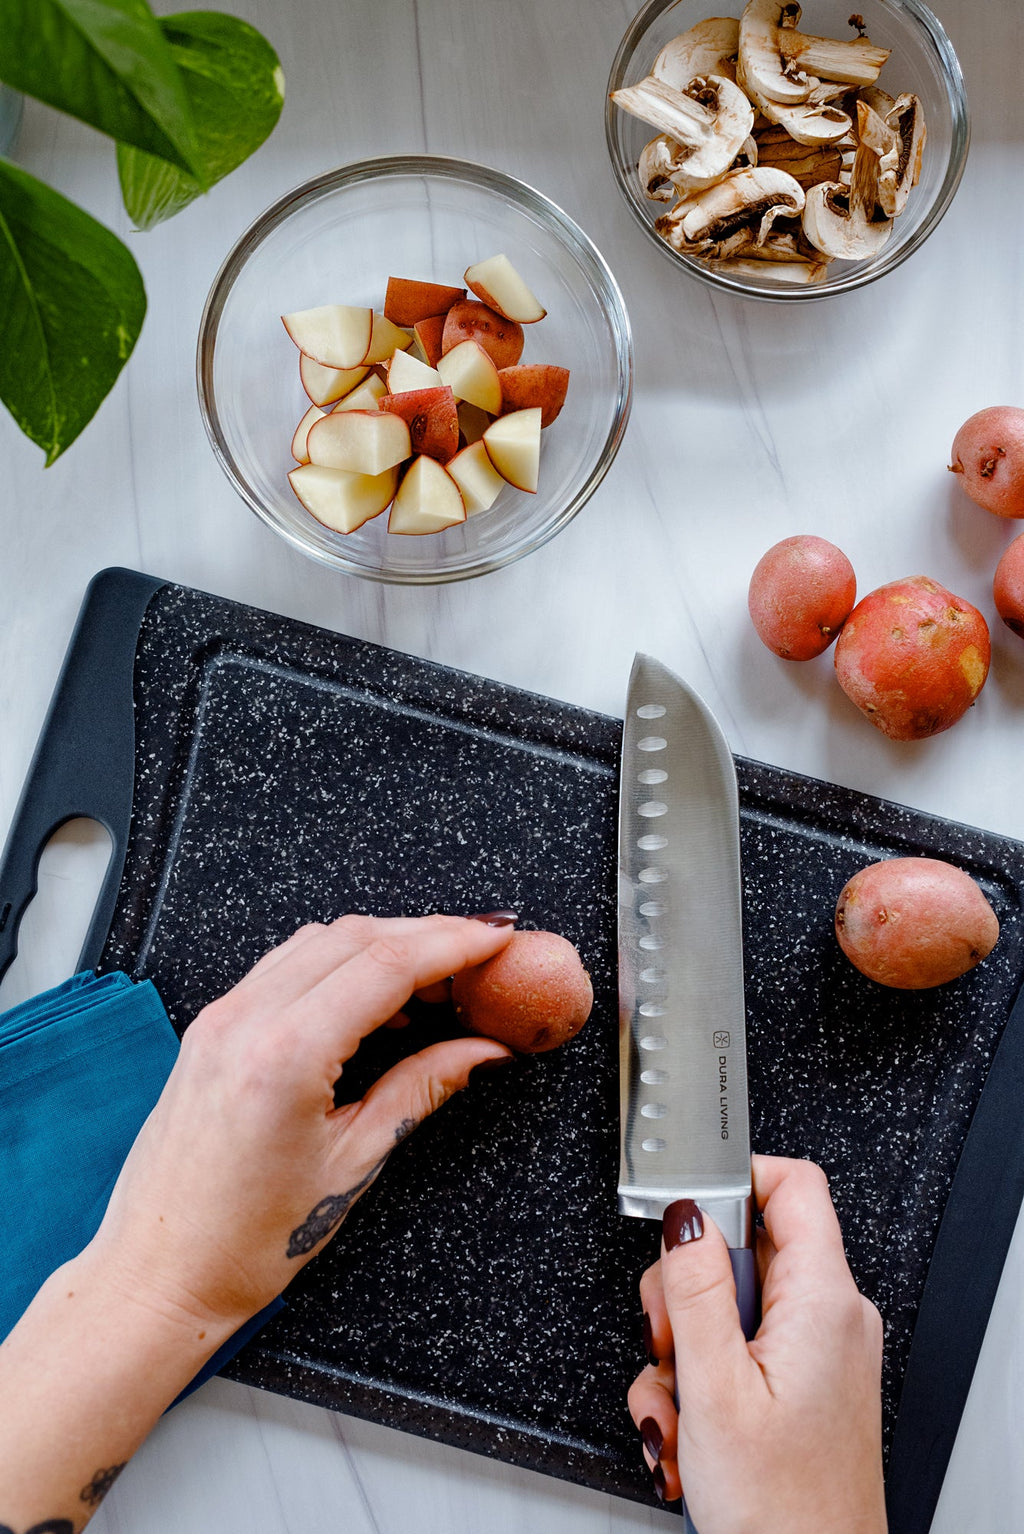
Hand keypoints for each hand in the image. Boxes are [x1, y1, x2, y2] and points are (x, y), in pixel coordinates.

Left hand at [89, 913, 515, 1342]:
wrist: (159, 1273)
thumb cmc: (244, 1241)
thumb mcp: (353, 1164)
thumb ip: (422, 1088)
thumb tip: (481, 1050)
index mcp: (285, 1055)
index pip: (387, 964)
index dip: (454, 943)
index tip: (498, 939)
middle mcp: (246, 1021)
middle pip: (356, 937)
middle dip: (429, 934)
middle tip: (483, 954)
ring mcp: (221, 1018)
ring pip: (319, 940)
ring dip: (384, 942)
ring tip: (438, 976)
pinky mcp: (211, 1027)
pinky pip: (285, 964)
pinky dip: (339, 961)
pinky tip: (376, 994)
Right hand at [628, 1156, 886, 1533]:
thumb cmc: (781, 1510)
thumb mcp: (715, 1388)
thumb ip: (696, 1291)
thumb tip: (685, 1215)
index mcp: (822, 1299)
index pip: (790, 1182)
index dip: (732, 1180)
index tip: (682, 1216)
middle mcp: (830, 1315)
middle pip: (742, 1248)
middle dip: (685, 1295)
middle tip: (669, 1343)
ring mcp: (818, 1350)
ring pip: (728, 1306)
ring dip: (685, 1354)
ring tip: (681, 1409)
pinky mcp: (802, 1382)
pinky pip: (739, 1349)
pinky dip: (703, 1383)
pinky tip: (693, 1430)